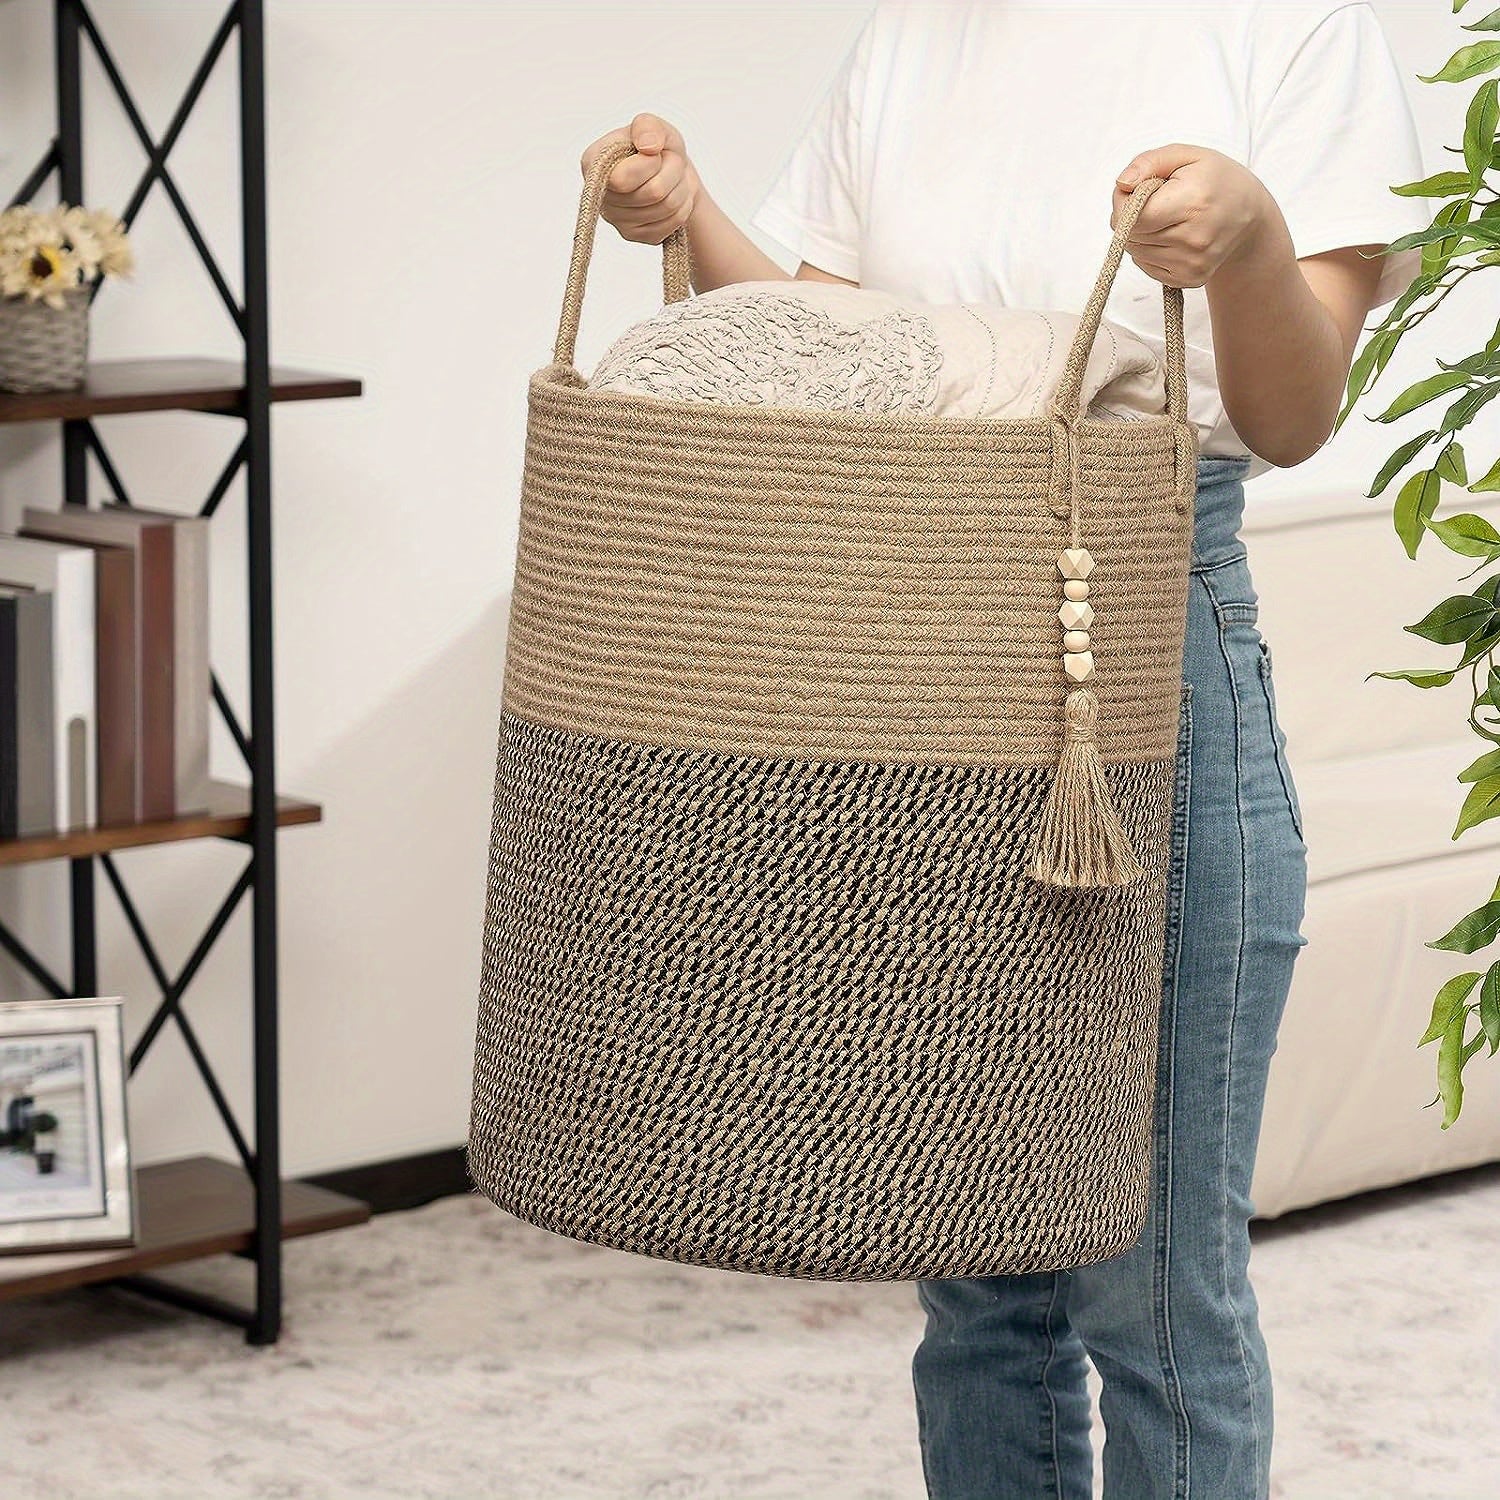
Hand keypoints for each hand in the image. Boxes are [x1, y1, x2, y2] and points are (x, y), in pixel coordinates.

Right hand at [581, 113, 700, 245]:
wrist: (669, 173)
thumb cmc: (656, 147)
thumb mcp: (654, 126)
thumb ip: (648, 127)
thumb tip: (648, 146)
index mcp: (593, 163)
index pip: (623, 178)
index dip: (649, 163)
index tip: (654, 152)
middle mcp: (600, 196)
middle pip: (653, 193)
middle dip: (672, 171)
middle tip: (671, 162)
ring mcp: (617, 221)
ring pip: (667, 207)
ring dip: (680, 186)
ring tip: (674, 177)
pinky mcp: (636, 236)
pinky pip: (673, 222)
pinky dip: (683, 204)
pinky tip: (673, 194)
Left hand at [1111, 144, 1279, 288]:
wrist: (1248, 214)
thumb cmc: (1215, 180)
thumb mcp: (1186, 155)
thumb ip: (1149, 163)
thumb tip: (1122, 184)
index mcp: (1192, 204)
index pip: (1131, 217)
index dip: (1124, 202)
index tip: (1136, 190)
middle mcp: (1193, 240)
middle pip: (1130, 235)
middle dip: (1132, 217)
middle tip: (1159, 202)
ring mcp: (1191, 264)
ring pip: (1135, 252)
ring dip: (1141, 234)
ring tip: (1170, 218)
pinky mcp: (1188, 279)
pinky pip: (1146, 266)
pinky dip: (1150, 250)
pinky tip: (1173, 235)